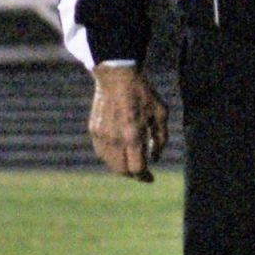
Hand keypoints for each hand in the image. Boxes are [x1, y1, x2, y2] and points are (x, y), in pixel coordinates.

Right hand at [87, 65, 166, 180]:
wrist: (117, 76)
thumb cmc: (143, 93)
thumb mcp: (161, 114)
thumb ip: (160, 139)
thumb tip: (155, 159)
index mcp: (132, 135)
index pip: (136, 168)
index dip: (144, 177)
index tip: (151, 178)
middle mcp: (114, 138)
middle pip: (121, 170)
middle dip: (133, 175)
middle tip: (142, 173)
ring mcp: (101, 134)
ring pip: (109, 162)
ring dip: (121, 168)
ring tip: (132, 164)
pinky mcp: (93, 129)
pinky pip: (101, 151)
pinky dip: (110, 157)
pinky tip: (120, 153)